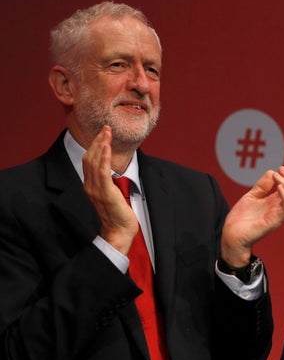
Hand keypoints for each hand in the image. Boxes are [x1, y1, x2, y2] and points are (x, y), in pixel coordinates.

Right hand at [82, 126, 137, 253]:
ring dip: (101, 145)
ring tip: (107, 132)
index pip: (89, 161)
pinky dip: (105, 157)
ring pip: (95, 162)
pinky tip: (108, 147)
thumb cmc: (117, 214)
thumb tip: (112, 172)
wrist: (119, 231)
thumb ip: (108, 183)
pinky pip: (103, 172)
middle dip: (98, 141)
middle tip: (106, 128)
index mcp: (91, 186)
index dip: (95, 146)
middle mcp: (90, 186)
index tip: (103, 134)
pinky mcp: (105, 193)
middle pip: (90, 158)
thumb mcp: (111, 195)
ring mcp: (96, 189)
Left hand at [220, 166, 283, 265]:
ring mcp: (278, 215)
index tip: (279, 168)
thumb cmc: (240, 218)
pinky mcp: (274, 222)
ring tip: (277, 178)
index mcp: (276, 202)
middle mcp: (279, 209)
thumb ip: (262, 186)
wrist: (231, 234)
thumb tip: (271, 172)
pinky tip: (278, 188)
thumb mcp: (251, 196)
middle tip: (279, 171)